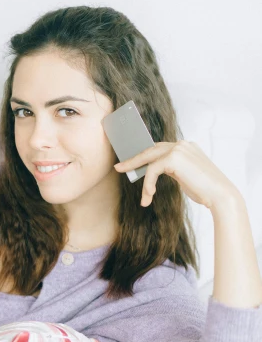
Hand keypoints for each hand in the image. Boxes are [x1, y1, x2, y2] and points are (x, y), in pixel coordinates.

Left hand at [113, 140, 239, 209]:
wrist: (221, 196)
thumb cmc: (206, 190)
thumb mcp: (186, 177)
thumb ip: (173, 170)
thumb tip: (156, 172)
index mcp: (186, 146)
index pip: (160, 148)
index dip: (144, 156)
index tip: (132, 163)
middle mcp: (182, 144)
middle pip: (151, 149)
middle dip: (134, 159)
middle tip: (120, 168)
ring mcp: (178, 149)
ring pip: (149, 159)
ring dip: (140, 176)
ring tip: (139, 193)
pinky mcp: (174, 158)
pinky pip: (152, 170)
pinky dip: (148, 184)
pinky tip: (149, 196)